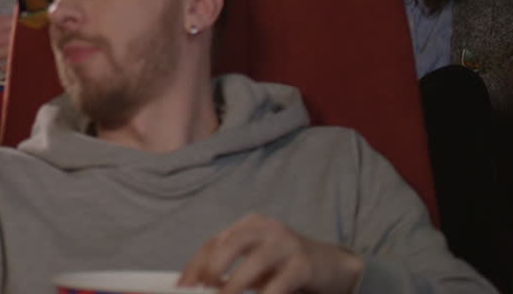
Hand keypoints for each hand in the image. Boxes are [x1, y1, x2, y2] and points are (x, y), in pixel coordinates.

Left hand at [179, 213, 363, 293]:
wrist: (331, 266)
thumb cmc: (283, 265)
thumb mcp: (253, 264)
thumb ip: (227, 270)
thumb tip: (195, 286)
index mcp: (248, 225)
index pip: (214, 242)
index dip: (195, 265)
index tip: (182, 286)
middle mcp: (266, 228)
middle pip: (231, 242)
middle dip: (213, 268)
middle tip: (203, 290)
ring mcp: (287, 243)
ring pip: (255, 263)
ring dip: (236, 285)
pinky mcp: (304, 263)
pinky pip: (280, 283)